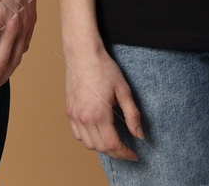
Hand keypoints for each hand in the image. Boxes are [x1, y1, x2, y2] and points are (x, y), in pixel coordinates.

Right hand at [64, 40, 143, 160]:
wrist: (83, 53)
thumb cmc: (104, 68)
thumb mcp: (124, 90)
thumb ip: (132, 115)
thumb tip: (139, 135)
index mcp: (100, 114)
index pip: (112, 145)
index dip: (125, 153)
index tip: (133, 154)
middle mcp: (84, 118)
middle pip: (100, 148)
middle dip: (116, 152)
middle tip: (127, 150)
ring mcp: (75, 115)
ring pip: (88, 144)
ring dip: (101, 147)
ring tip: (113, 141)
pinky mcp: (69, 111)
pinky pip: (78, 134)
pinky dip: (88, 138)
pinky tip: (97, 132)